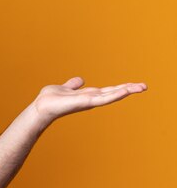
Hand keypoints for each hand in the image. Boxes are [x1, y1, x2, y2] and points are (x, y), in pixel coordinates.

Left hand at [31, 77, 147, 126]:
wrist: (41, 107)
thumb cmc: (51, 100)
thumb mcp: (65, 88)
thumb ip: (73, 85)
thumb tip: (81, 80)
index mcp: (87, 95)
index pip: (107, 90)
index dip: (120, 87)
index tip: (134, 85)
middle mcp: (91, 99)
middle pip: (113, 93)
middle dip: (128, 89)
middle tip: (145, 86)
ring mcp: (89, 101)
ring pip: (111, 95)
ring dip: (126, 91)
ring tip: (141, 87)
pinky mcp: (86, 102)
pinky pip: (103, 98)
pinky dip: (115, 95)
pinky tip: (125, 91)